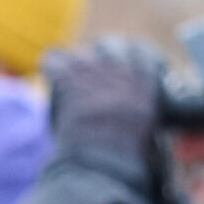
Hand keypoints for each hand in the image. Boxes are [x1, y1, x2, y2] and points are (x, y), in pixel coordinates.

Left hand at [43, 36, 170, 160]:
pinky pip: (54, 58)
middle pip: (110, 44)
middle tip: (92, 73)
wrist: (103, 159)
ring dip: (76, 64)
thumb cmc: (130, 157)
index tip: (123, 68)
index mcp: (146, 80)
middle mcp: (121, 67)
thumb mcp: (153, 140)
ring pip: (82, 51)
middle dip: (101, 55)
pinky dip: (51, 66)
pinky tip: (50, 73)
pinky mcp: (68, 76)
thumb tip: (152, 142)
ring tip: (70, 78)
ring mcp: (94, 68)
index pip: (140, 51)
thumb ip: (151, 129)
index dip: (129, 58)